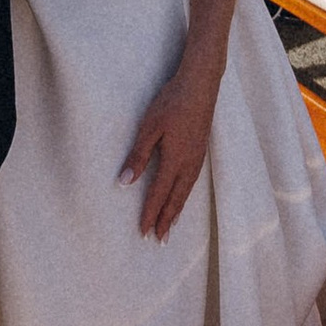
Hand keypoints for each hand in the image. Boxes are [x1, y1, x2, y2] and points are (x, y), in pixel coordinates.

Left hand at [122, 57, 219, 239]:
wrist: (201, 84)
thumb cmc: (172, 103)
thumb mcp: (149, 128)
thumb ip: (138, 156)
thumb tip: (124, 183)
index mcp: (175, 161)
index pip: (159, 194)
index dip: (150, 214)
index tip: (143, 232)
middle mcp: (189, 164)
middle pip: (176, 199)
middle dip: (166, 220)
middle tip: (159, 241)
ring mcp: (198, 157)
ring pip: (186, 192)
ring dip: (177, 210)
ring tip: (170, 226)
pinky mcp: (201, 150)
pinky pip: (192, 182)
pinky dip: (185, 196)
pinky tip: (182, 195)